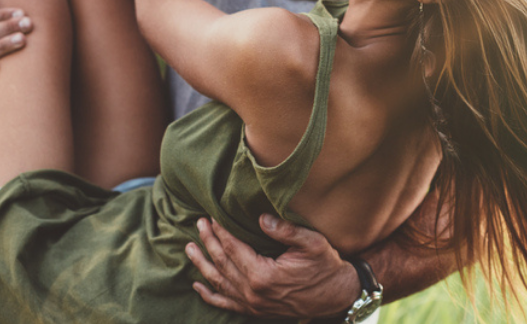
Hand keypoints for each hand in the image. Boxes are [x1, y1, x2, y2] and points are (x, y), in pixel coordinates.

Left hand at [187, 215, 359, 319]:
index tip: (212, 215)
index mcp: (262, 275)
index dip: (221, 231)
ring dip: (202, 264)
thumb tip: (260, 218)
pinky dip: (209, 294)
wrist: (336, 295)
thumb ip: (285, 230)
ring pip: (218, 282)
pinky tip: (198, 285)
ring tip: (190, 248)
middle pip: (222, 262)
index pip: (233, 248)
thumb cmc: (325, 266)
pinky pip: (225, 303)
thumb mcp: (312, 243)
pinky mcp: (254, 311)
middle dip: (209, 241)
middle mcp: (252, 292)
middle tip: (199, 223)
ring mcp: (251, 304)